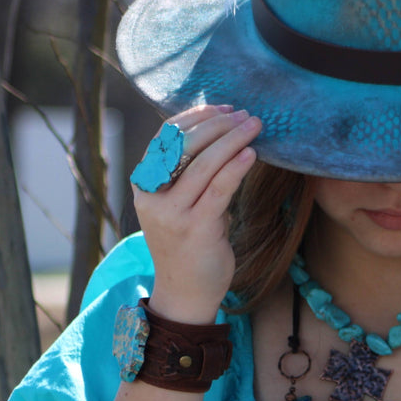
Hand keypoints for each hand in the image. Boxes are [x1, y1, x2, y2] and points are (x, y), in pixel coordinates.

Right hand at [132, 104, 260, 322]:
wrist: (186, 292)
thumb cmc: (190, 244)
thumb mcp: (183, 204)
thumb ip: (192, 174)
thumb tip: (221, 134)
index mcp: (145, 184)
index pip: (166, 136)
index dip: (195, 117)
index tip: (224, 107)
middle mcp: (152, 196)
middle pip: (184, 144)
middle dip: (218, 124)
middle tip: (246, 115)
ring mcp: (172, 213)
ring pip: (203, 163)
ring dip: (232, 139)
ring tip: (255, 126)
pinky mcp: (195, 229)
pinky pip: (218, 189)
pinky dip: (236, 167)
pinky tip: (252, 154)